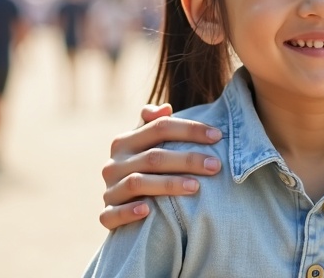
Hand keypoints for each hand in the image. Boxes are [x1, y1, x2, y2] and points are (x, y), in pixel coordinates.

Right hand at [98, 104, 223, 228]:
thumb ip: (153, 124)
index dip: (190, 129)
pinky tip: (148, 211)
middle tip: (215, 165)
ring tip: (196, 187)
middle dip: (187, 159)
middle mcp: (113, 164)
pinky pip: (112, 214)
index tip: (217, 136)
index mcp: (124, 142)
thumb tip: (166, 108)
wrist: (121, 206)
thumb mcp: (145, 144)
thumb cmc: (144, 170)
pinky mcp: (107, 215)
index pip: (159, 128)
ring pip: (137, 183)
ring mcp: (110, 190)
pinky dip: (129, 212)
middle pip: (153, 157)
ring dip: (167, 184)